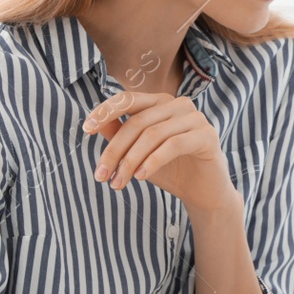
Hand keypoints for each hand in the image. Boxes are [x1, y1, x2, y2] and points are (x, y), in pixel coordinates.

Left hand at [82, 92, 235, 210]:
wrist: (204, 194)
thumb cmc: (170, 171)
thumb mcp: (138, 154)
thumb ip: (120, 136)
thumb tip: (96, 124)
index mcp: (161, 102)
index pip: (128, 99)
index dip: (105, 111)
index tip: (86, 129)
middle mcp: (179, 104)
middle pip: (138, 122)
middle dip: (115, 151)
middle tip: (101, 176)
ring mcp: (195, 118)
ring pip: (153, 135)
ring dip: (131, 161)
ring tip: (119, 183)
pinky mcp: (207, 135)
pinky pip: (173, 145)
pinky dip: (153, 162)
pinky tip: (142, 177)